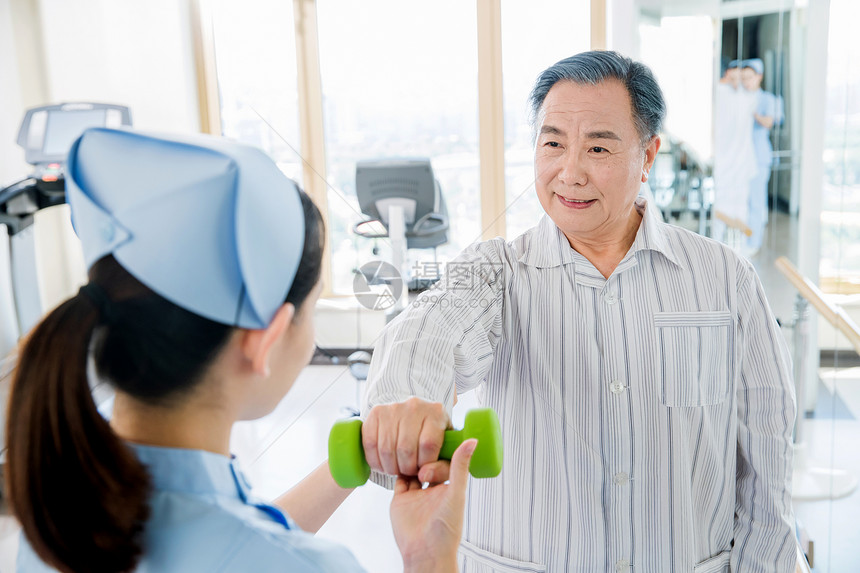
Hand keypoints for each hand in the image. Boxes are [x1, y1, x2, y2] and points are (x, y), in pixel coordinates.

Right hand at [362, 397, 449, 476]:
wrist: (415, 417)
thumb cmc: (433, 439)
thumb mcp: (445, 453)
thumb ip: (442, 469)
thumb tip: (424, 476)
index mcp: (437, 413)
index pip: (428, 445)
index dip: (424, 464)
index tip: (423, 469)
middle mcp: (415, 406)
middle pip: (405, 448)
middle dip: (406, 469)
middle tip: (409, 472)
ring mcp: (394, 407)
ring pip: (387, 448)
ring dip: (390, 467)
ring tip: (397, 469)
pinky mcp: (376, 412)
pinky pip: (370, 443)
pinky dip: (374, 460)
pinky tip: (383, 464)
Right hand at [390, 439, 476, 571]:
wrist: (424, 551)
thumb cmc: (446, 528)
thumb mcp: (456, 493)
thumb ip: (460, 467)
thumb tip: (472, 441)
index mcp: (450, 488)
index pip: (445, 462)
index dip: (440, 458)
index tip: (435, 453)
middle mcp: (433, 490)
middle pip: (427, 464)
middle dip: (424, 461)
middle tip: (423, 471)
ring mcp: (416, 495)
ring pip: (412, 470)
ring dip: (409, 462)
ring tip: (408, 459)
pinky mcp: (401, 500)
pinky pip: (398, 481)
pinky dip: (396, 471)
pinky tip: (396, 464)